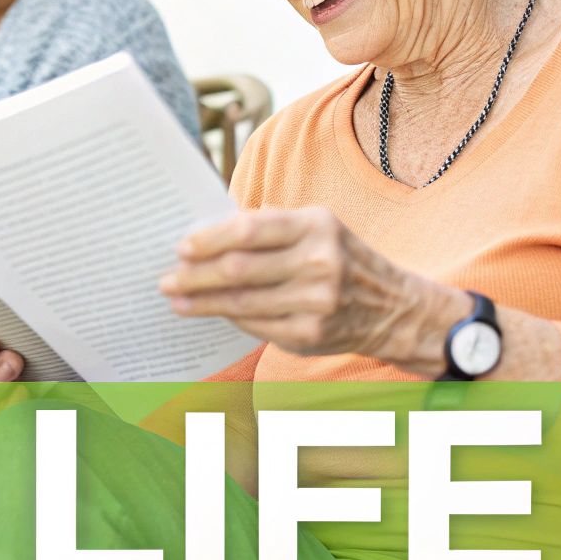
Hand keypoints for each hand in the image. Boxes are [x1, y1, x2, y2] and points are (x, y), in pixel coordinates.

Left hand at [159, 206, 462, 374]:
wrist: (393, 307)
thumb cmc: (339, 258)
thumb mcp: (317, 227)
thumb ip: (269, 225)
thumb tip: (207, 230)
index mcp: (315, 225)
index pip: (248, 229)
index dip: (208, 240)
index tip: (181, 247)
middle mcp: (318, 262)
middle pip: (238, 269)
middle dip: (194, 276)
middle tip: (166, 278)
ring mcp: (316, 301)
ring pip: (241, 302)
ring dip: (201, 302)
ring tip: (176, 299)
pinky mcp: (310, 334)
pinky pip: (255, 325)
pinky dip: (228, 318)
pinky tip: (209, 313)